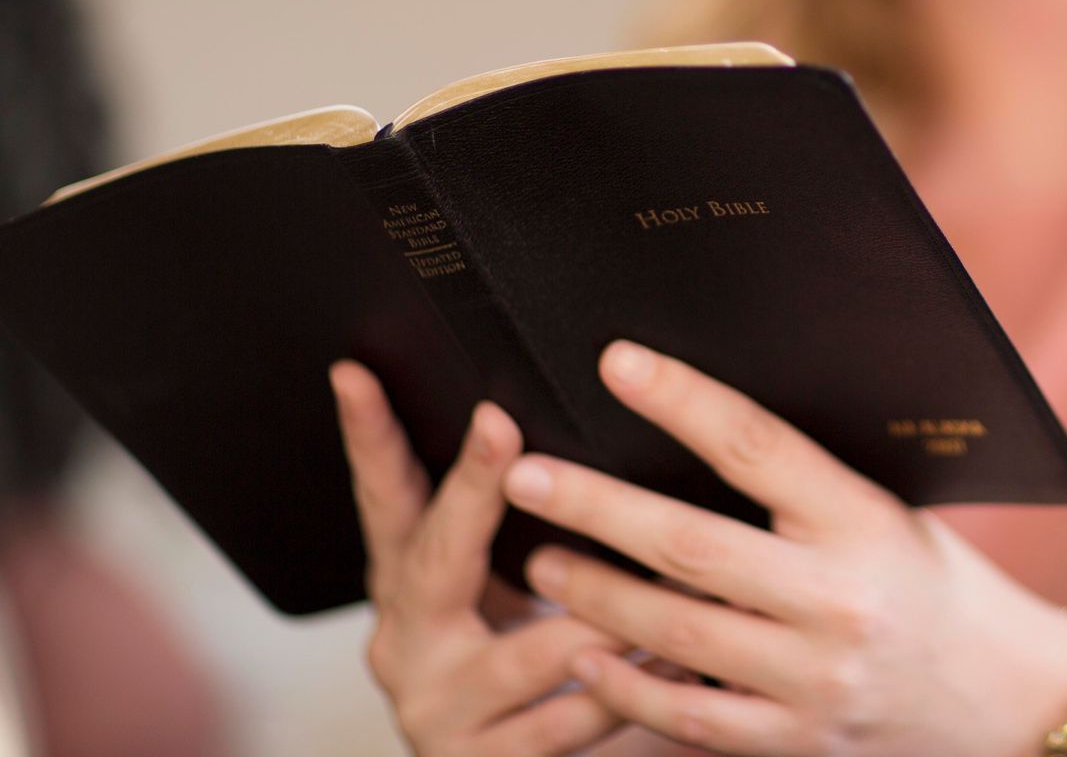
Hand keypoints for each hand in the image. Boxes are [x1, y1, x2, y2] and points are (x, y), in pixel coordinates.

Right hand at [330, 359, 633, 755]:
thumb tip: (578, 435)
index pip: (384, 500)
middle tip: (500, 426)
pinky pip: (569, 719)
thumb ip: (525, 527)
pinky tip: (679, 660)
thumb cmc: (535, 668)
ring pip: (527, 650)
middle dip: (473, 487)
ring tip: (669, 569)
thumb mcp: (511, 589)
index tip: (359, 375)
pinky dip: (629, 687)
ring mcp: (437, 711)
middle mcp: (406, 645)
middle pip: (436, 557)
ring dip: (605, 610)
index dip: (367, 438)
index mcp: (410, 588)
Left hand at [499, 340, 1066, 756]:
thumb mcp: (887, 515)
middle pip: (691, 543)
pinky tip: (584, 656)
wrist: (1009, 698)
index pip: (757, 446)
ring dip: (594, 595)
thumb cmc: (936, 584)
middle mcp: (840, 599)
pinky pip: (690, 716)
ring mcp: (815, 679)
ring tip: (539, 561)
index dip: (682, 400)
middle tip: (525, 474)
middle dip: (595, 506)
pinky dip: (627, 688)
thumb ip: (801, 488)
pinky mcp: (797, 740)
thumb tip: (695, 427)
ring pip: (675, 631)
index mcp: (865, 520)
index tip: (616, 363)